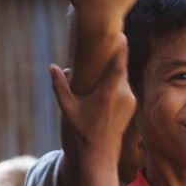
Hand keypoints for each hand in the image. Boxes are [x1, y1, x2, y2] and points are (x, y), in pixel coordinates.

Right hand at [49, 35, 136, 155]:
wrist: (102, 151)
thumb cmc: (83, 130)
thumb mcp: (68, 108)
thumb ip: (59, 86)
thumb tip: (52, 66)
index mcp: (109, 92)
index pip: (119, 64)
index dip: (121, 48)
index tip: (120, 34)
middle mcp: (123, 94)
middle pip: (121, 68)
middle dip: (116, 55)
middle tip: (111, 39)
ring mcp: (130, 99)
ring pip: (123, 77)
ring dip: (115, 71)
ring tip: (106, 61)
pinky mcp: (132, 104)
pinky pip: (125, 86)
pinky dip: (117, 81)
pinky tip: (107, 80)